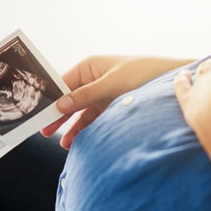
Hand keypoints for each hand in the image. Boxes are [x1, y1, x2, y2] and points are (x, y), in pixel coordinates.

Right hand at [41, 55, 193, 148]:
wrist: (171, 81)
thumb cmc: (142, 74)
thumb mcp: (110, 84)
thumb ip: (85, 96)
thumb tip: (59, 105)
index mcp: (89, 67)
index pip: (63, 83)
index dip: (50, 98)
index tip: (39, 113)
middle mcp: (93, 80)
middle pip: (69, 99)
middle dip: (57, 115)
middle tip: (44, 131)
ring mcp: (103, 94)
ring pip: (81, 112)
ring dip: (72, 126)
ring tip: (64, 143)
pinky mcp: (112, 107)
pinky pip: (94, 119)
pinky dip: (86, 129)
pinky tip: (78, 141)